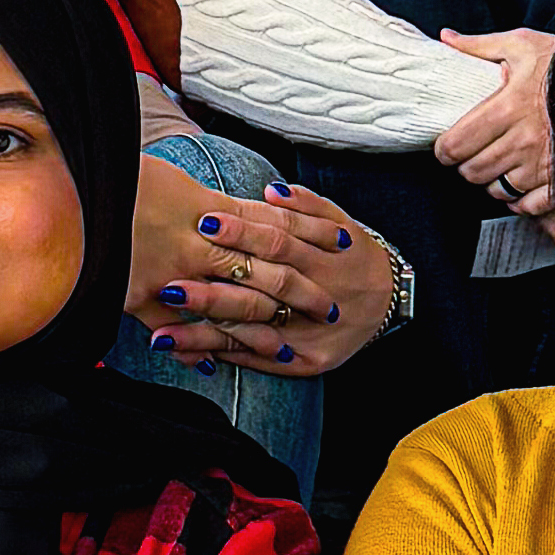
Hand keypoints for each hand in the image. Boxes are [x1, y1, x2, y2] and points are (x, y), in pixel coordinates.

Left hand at [130, 154, 404, 371]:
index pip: (280, 243)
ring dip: (206, 335)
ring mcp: (312, 336)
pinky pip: (262, 361)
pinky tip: (188, 354)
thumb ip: (308, 205)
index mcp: (325, 259)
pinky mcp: (308, 363)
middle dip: (213, 291)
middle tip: (169, 287)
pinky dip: (225, 356)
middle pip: (261, 292)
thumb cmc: (355, 257)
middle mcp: (318, 300)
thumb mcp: (343, 223)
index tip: (203, 221)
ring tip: (161, 332)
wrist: (392, 303)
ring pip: (253, 334)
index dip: (242, 232)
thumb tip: (270, 191)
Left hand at [432, 23, 554, 219]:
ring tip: (494, 164)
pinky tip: (517, 180)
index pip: (457, 144)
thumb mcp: (520, 44)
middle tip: (468, 154)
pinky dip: (517, 199)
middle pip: (473, 171)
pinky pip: (527, 204)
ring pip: (497, 190)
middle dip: (464, 165)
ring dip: (489, 181)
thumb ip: (479, 46)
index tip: (445, 145)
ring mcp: (543, 163)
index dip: (444, 149)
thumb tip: (447, 39)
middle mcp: (524, 140)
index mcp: (507, 107)